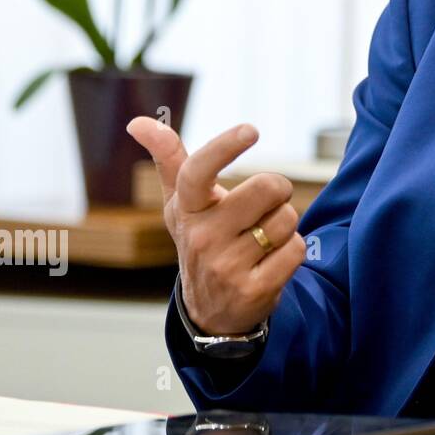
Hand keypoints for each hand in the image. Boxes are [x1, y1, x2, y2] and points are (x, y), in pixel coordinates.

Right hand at [126, 118, 305, 335]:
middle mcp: (201, 238)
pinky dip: (291, 251)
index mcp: (186, 210)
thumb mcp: (183, 204)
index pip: (197, 172)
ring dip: (284, 225)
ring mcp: (226, 266)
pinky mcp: (253, 290)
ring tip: (261, 241)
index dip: (224, 147)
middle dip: (278, 191)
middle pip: (268, 187)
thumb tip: (138, 122)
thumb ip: (169, 160)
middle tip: (263, 207)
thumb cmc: (203, 239)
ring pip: (286, 218)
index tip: (251, 130)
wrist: (211, 311)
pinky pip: (295, 249)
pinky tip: (269, 264)